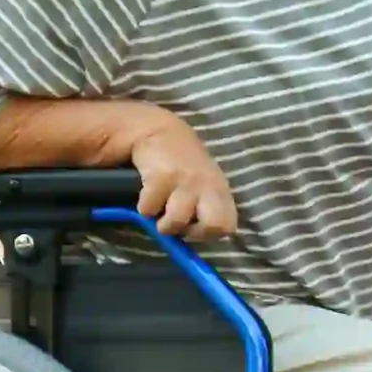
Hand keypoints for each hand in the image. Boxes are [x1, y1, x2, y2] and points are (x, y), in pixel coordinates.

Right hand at [131, 116, 237, 240]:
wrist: (160, 131)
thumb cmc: (183, 165)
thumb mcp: (203, 184)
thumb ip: (206, 207)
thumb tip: (192, 239)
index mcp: (221, 191)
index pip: (228, 226)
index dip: (209, 233)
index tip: (194, 226)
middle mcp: (209, 186)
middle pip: (214, 225)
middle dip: (193, 232)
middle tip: (178, 222)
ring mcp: (187, 181)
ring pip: (176, 222)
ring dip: (163, 223)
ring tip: (159, 209)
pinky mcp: (162, 177)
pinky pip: (149, 209)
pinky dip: (144, 208)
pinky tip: (147, 194)